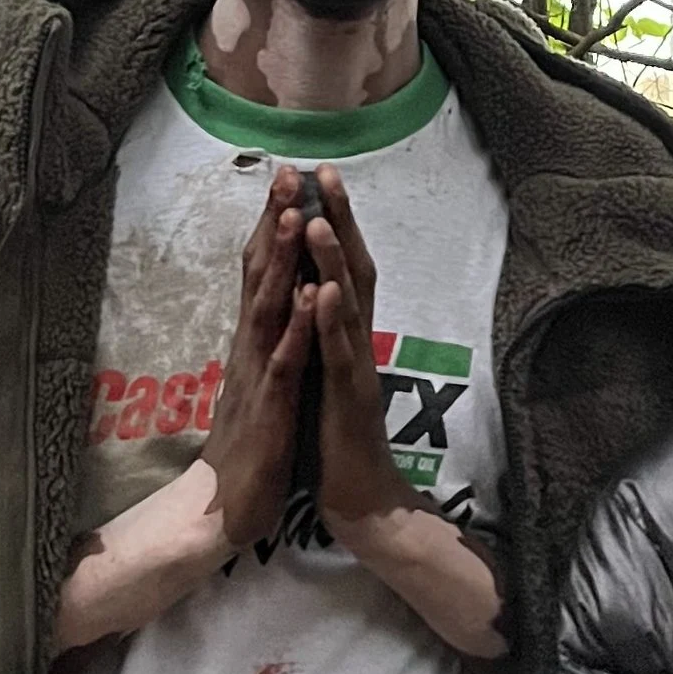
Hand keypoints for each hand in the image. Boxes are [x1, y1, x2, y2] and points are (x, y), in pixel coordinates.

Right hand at [202, 170, 314, 546]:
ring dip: (282, 264)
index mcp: (253, 341)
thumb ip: (262, 341)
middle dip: (274, 224)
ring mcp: (257, 376)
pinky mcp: (269, 410)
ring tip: (294, 218)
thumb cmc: (246, 445)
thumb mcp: (257, 381)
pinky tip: (309, 303)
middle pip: (260, 276)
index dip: (272, 226)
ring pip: (269, 310)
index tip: (286, 180)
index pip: (262, 273)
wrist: (219, 508)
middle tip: (285, 173)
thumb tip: (270, 303)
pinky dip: (296, 332)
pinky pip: (283, 366)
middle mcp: (250, 348)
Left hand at [304, 169, 418, 531]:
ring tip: (320, 216)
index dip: (330, 221)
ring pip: (348, 305)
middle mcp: (356, 343)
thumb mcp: (325, 374)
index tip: (313, 176)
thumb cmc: (337, 440)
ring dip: (333, 260)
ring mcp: (356, 370)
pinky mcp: (350, 402)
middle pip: (352, 270)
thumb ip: (324, 334)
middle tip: (326, 170)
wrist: (360, 503)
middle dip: (339, 218)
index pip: (339, 267)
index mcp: (345, 336)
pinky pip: (341, 356)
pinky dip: (332, 321)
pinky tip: (322, 292)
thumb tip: (312, 292)